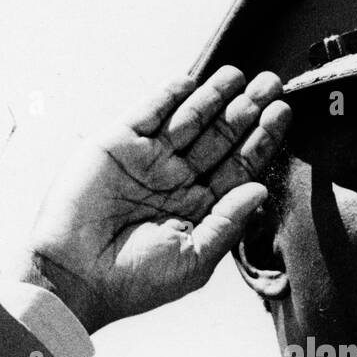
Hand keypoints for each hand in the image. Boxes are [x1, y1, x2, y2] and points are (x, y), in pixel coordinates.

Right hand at [9, 67, 290, 331]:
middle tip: (272, 83)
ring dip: (213, 96)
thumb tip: (260, 190)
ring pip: (188, 119)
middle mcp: (176, 181)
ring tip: (239, 75)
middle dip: (245, 110)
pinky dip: (167, 96)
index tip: (282, 113)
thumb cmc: (134, 281)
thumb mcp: (193, 259)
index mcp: (199, 208)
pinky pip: (147, 113)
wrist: (74, 276)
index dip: (262, 140)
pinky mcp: (116, 145)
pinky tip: (191, 81)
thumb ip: (228, 223)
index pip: (239, 167)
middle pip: (220, 137)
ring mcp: (147, 161)